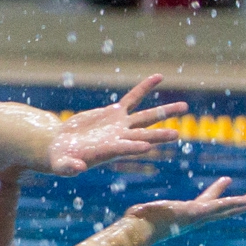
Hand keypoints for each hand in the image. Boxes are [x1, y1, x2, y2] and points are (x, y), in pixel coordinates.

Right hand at [46, 74, 187, 175]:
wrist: (62, 147)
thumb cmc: (61, 159)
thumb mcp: (61, 165)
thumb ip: (69, 167)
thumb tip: (77, 168)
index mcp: (107, 151)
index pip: (123, 149)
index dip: (134, 147)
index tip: (147, 147)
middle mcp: (119, 138)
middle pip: (143, 135)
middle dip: (159, 134)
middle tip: (177, 134)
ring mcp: (119, 125)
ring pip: (146, 117)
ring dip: (165, 112)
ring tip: (184, 107)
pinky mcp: (114, 113)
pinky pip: (133, 98)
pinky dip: (144, 88)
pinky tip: (158, 77)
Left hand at [124, 176, 245, 242]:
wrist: (137, 231)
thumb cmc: (135, 225)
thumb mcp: (144, 213)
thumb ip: (142, 211)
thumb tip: (132, 213)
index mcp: (187, 214)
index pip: (206, 202)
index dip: (217, 193)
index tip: (226, 180)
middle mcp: (197, 217)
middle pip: (225, 208)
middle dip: (242, 203)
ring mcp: (200, 216)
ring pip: (230, 208)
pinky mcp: (200, 212)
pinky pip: (225, 206)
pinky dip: (241, 203)